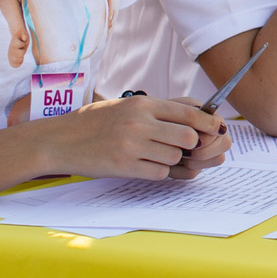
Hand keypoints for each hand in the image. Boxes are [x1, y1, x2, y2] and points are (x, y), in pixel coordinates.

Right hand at [36, 96, 225, 180]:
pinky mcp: (124, 166)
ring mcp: (132, 145)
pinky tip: (143, 165)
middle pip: (189, 137)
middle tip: (182, 147)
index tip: (216, 129)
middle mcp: (139, 122)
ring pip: (176, 157)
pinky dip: (158, 172)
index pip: (191, 112)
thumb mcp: (128, 105)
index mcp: (143, 103)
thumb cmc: (96, 122)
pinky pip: (159, 173)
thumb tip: (202, 113)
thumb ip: (162, 109)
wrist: (60, 140)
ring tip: (153, 154)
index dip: (209, 122)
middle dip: (191, 145)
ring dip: (172, 160)